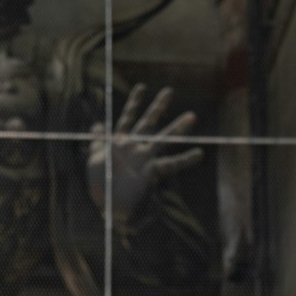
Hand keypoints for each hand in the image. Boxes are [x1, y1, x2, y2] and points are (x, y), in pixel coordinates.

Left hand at [86, 85, 202, 222]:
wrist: (108, 208)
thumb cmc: (102, 185)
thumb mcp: (96, 158)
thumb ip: (98, 140)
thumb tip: (97, 124)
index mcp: (121, 142)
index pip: (128, 118)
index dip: (134, 103)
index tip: (142, 87)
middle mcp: (135, 148)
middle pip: (148, 123)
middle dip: (158, 107)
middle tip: (169, 90)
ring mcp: (143, 159)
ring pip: (162, 140)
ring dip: (176, 129)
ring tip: (192, 116)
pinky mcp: (150, 173)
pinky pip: (169, 165)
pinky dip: (185, 159)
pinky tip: (199, 153)